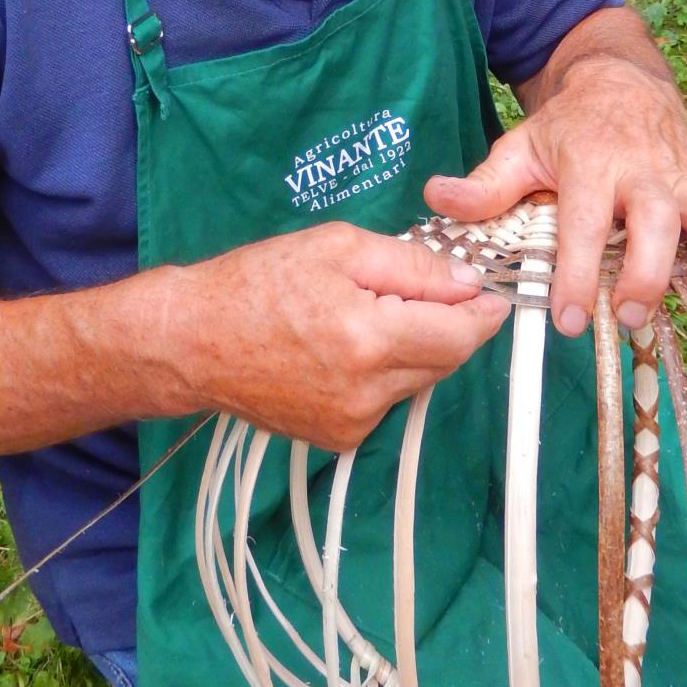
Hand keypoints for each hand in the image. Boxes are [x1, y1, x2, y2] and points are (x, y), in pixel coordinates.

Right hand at [175, 219, 508, 450]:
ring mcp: (353, 423)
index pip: (459, 335)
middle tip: (432, 289)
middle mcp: (367, 392)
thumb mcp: (336, 247)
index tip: (494, 293)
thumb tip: (468, 282)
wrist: (192, 343)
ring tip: (374, 312)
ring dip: (417, 347)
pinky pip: (388, 399)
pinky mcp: (339, 439)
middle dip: (450, 324)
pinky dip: (386, 371)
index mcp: (368, 338)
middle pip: (445, 360)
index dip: (484, 313)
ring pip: (419, 380)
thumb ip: (412, 265)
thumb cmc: (257, 282)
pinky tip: (349, 346)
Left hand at [423, 49, 686, 338]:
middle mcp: (644, 171)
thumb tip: (438, 198)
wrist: (622, 82)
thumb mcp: (522, 146)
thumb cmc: (568, 129)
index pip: (582, 221)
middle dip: (645, 271)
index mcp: (590, 163)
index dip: (576, 270)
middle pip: (654, 220)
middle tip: (630, 316)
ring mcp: (686, 181)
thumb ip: (485, 183)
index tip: (568, 318)